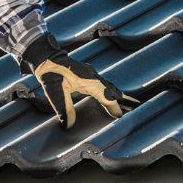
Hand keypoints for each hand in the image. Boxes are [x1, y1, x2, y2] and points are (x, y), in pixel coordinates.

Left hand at [21, 33, 139, 129]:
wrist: (46, 57)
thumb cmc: (51, 74)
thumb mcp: (55, 93)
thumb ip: (64, 109)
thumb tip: (68, 126)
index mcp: (89, 82)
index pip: (106, 97)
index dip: (114, 107)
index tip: (121, 116)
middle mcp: (93, 76)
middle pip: (112, 90)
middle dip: (123, 99)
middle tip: (135, 106)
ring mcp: (91, 73)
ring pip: (108, 86)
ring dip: (117, 94)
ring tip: (127, 101)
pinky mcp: (86, 73)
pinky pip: (103, 82)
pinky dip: (109, 89)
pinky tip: (109, 92)